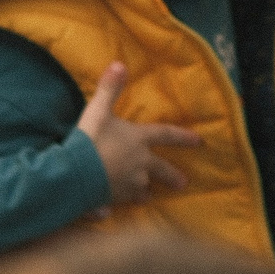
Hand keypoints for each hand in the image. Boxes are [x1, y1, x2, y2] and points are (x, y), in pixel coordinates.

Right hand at [77, 63, 199, 205]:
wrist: (75, 174)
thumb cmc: (89, 140)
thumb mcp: (98, 110)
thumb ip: (110, 89)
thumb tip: (119, 64)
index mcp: (139, 140)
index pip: (166, 135)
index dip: (183, 137)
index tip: (199, 142)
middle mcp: (140, 164)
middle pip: (162, 170)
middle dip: (172, 177)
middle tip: (183, 184)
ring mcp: (130, 184)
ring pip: (144, 189)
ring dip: (146, 191)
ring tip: (148, 196)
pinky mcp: (116, 199)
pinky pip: (122, 203)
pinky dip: (119, 204)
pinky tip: (113, 210)